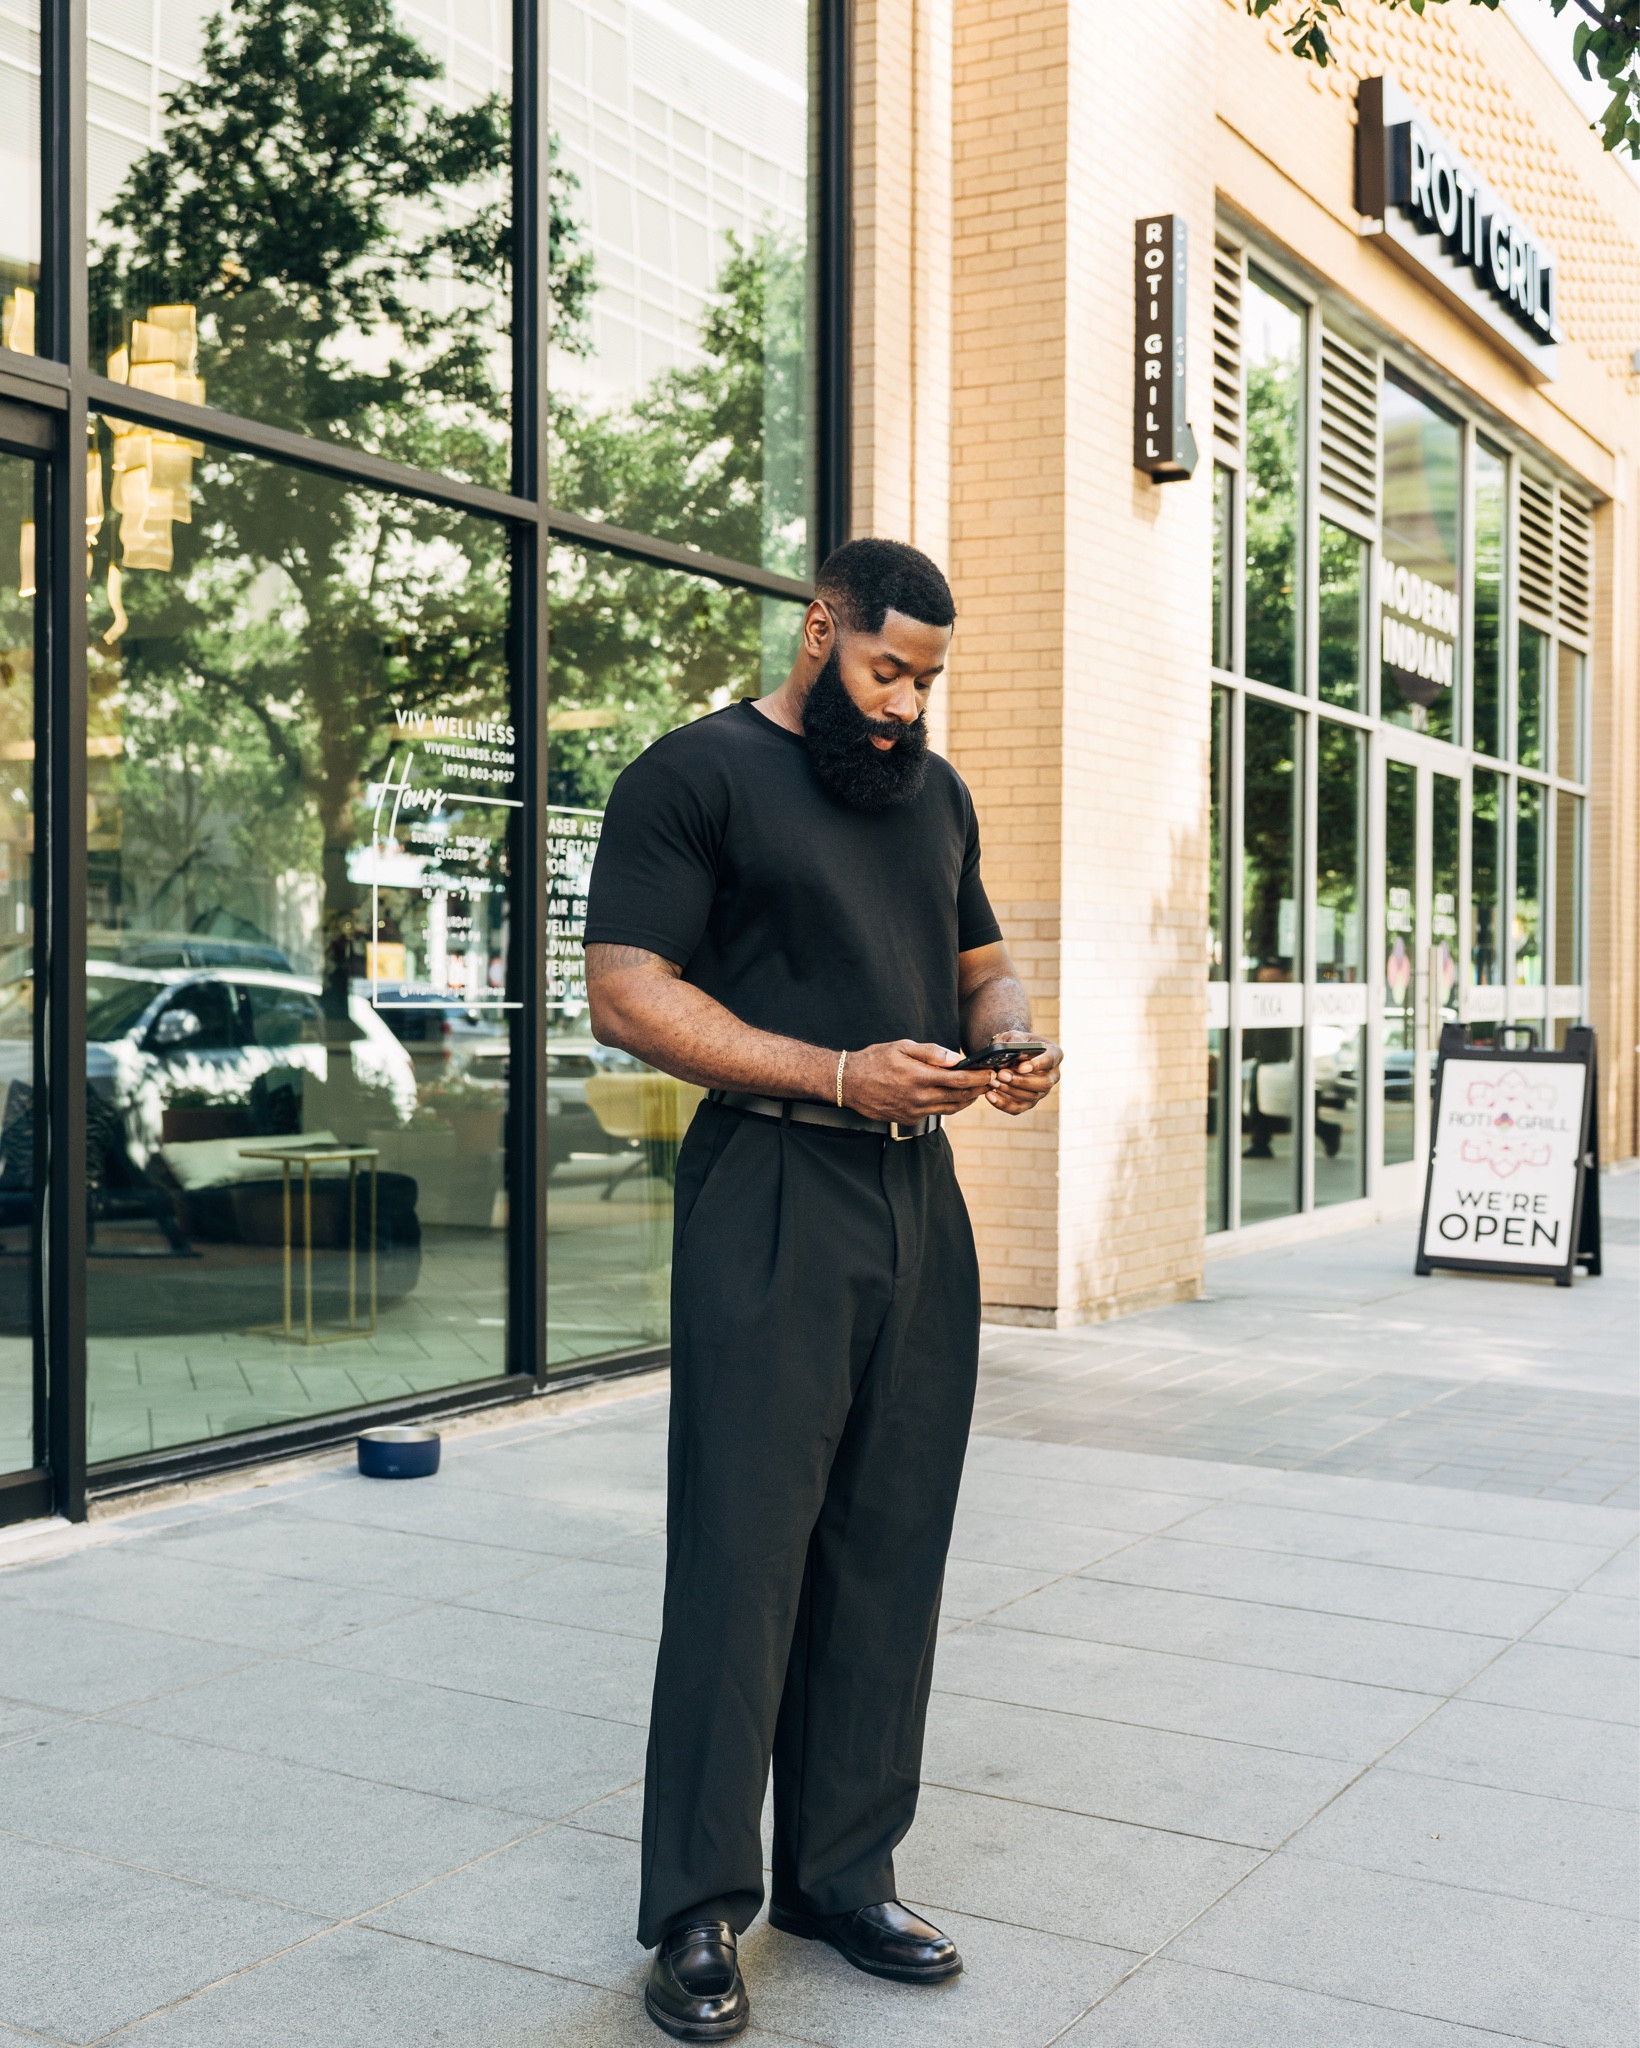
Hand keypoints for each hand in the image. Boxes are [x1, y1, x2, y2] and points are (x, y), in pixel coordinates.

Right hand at [841, 1040, 994, 1122]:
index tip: (990, 1072)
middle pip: (959, 1096)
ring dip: (966, 1100)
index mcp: (919, 1077)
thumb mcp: (902, 1047)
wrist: (849, 1083)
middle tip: (990, 1081)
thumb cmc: (875, 1060)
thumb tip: (956, 1059)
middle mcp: (919, 1098)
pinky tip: (952, 1096)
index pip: (959, 1079)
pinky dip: (948, 1105)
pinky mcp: (909, 1119)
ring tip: (976, 1090)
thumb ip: (931, 1052)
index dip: (978, 1077)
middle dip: (978, 1089)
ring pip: (950, 1108)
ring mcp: (914, 1111)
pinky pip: (935, 1113)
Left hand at [982, 1031, 1062, 1115]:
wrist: (1009, 1054)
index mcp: (1054, 1054)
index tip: (1021, 1067)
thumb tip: (1008, 1056)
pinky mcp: (1029, 1102)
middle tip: (1001, 1074)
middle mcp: (1052, 1075)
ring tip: (992, 1081)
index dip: (1037, 1065)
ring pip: (1031, 1097)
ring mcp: (1042, 1091)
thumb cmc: (1015, 1042)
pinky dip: (1003, 1104)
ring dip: (1009, 1090)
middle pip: (1044, 1083)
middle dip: (1021, 1081)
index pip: (1050, 1060)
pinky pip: (1018, 1108)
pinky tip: (990, 1095)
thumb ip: (1013, 1041)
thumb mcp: (1014, 1035)